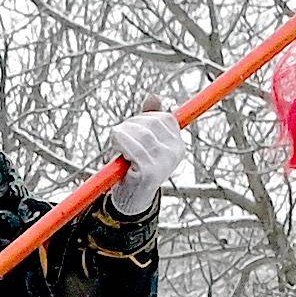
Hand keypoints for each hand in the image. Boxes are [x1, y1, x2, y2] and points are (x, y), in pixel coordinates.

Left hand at [102, 101, 188, 215]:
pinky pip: (131, 147)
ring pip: (140, 132)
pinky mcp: (148, 171)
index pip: (164, 117)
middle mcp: (175, 153)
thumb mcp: (144, 142)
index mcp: (178, 145)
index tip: (133, 129)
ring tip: (118, 146)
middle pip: (151, 122)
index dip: (144, 118)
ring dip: (121, 134)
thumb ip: (150, 119)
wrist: (130, 201)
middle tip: (120, 138)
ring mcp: (163, 163)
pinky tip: (117, 152)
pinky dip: (120, 143)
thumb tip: (154, 95)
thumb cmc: (135, 168)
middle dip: (130, 125)